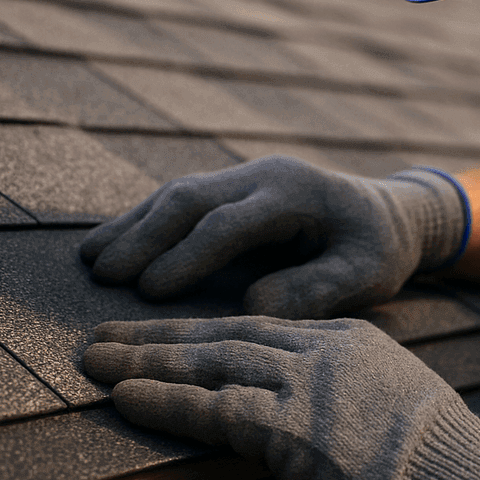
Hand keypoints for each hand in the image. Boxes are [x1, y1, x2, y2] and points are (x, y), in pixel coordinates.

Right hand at [78, 156, 466, 317]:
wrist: (388, 213)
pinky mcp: (234, 188)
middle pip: (191, 197)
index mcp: (296, 192)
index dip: (188, 256)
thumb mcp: (367, 273)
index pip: (229, 222)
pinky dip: (146, 221)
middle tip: (102, 274)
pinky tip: (113, 244)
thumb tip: (253, 305)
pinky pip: (182, 200)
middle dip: (144, 235)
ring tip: (90, 260)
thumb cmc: (378, 248)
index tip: (151, 292)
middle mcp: (265, 175)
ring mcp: (246, 176)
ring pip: (178, 192)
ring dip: (134, 225)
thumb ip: (316, 288)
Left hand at [84, 316, 479, 479]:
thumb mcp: (392, 393)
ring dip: (145, 360)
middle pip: (224, 332)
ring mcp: (307, 385)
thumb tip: (307, 398)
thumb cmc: (434, 451)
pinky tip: (125, 396)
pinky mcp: (294, 427)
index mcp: (345, 336)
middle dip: (158, 333)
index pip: (257, 324)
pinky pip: (214, 408)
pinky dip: (165, 401)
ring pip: (210, 361)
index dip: (201, 328)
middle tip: (103, 332)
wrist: (461, 479)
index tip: (160, 330)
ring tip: (92, 359)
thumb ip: (343, 381)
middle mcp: (321, 350)